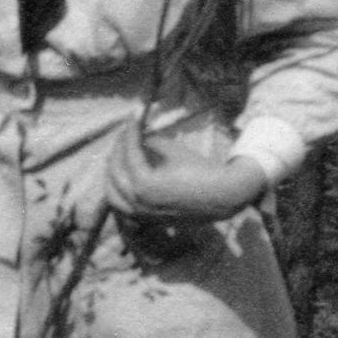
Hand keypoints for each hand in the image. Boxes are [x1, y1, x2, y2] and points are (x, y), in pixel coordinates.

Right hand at [104, 120, 268, 226]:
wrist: (225, 192)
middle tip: (124, 135)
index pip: (115, 192)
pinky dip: (130, 136)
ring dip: (121, 143)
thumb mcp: (172, 174)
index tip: (120, 146)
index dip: (116, 166)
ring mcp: (139, 199)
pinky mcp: (146, 185)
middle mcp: (137, 210)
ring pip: (116, 167)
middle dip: (115, 154)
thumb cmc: (203, 183)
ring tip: (129, 128)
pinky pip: (130, 155)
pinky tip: (134, 123)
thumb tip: (139, 141)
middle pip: (112, 179)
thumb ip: (153, 162)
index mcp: (144, 214)